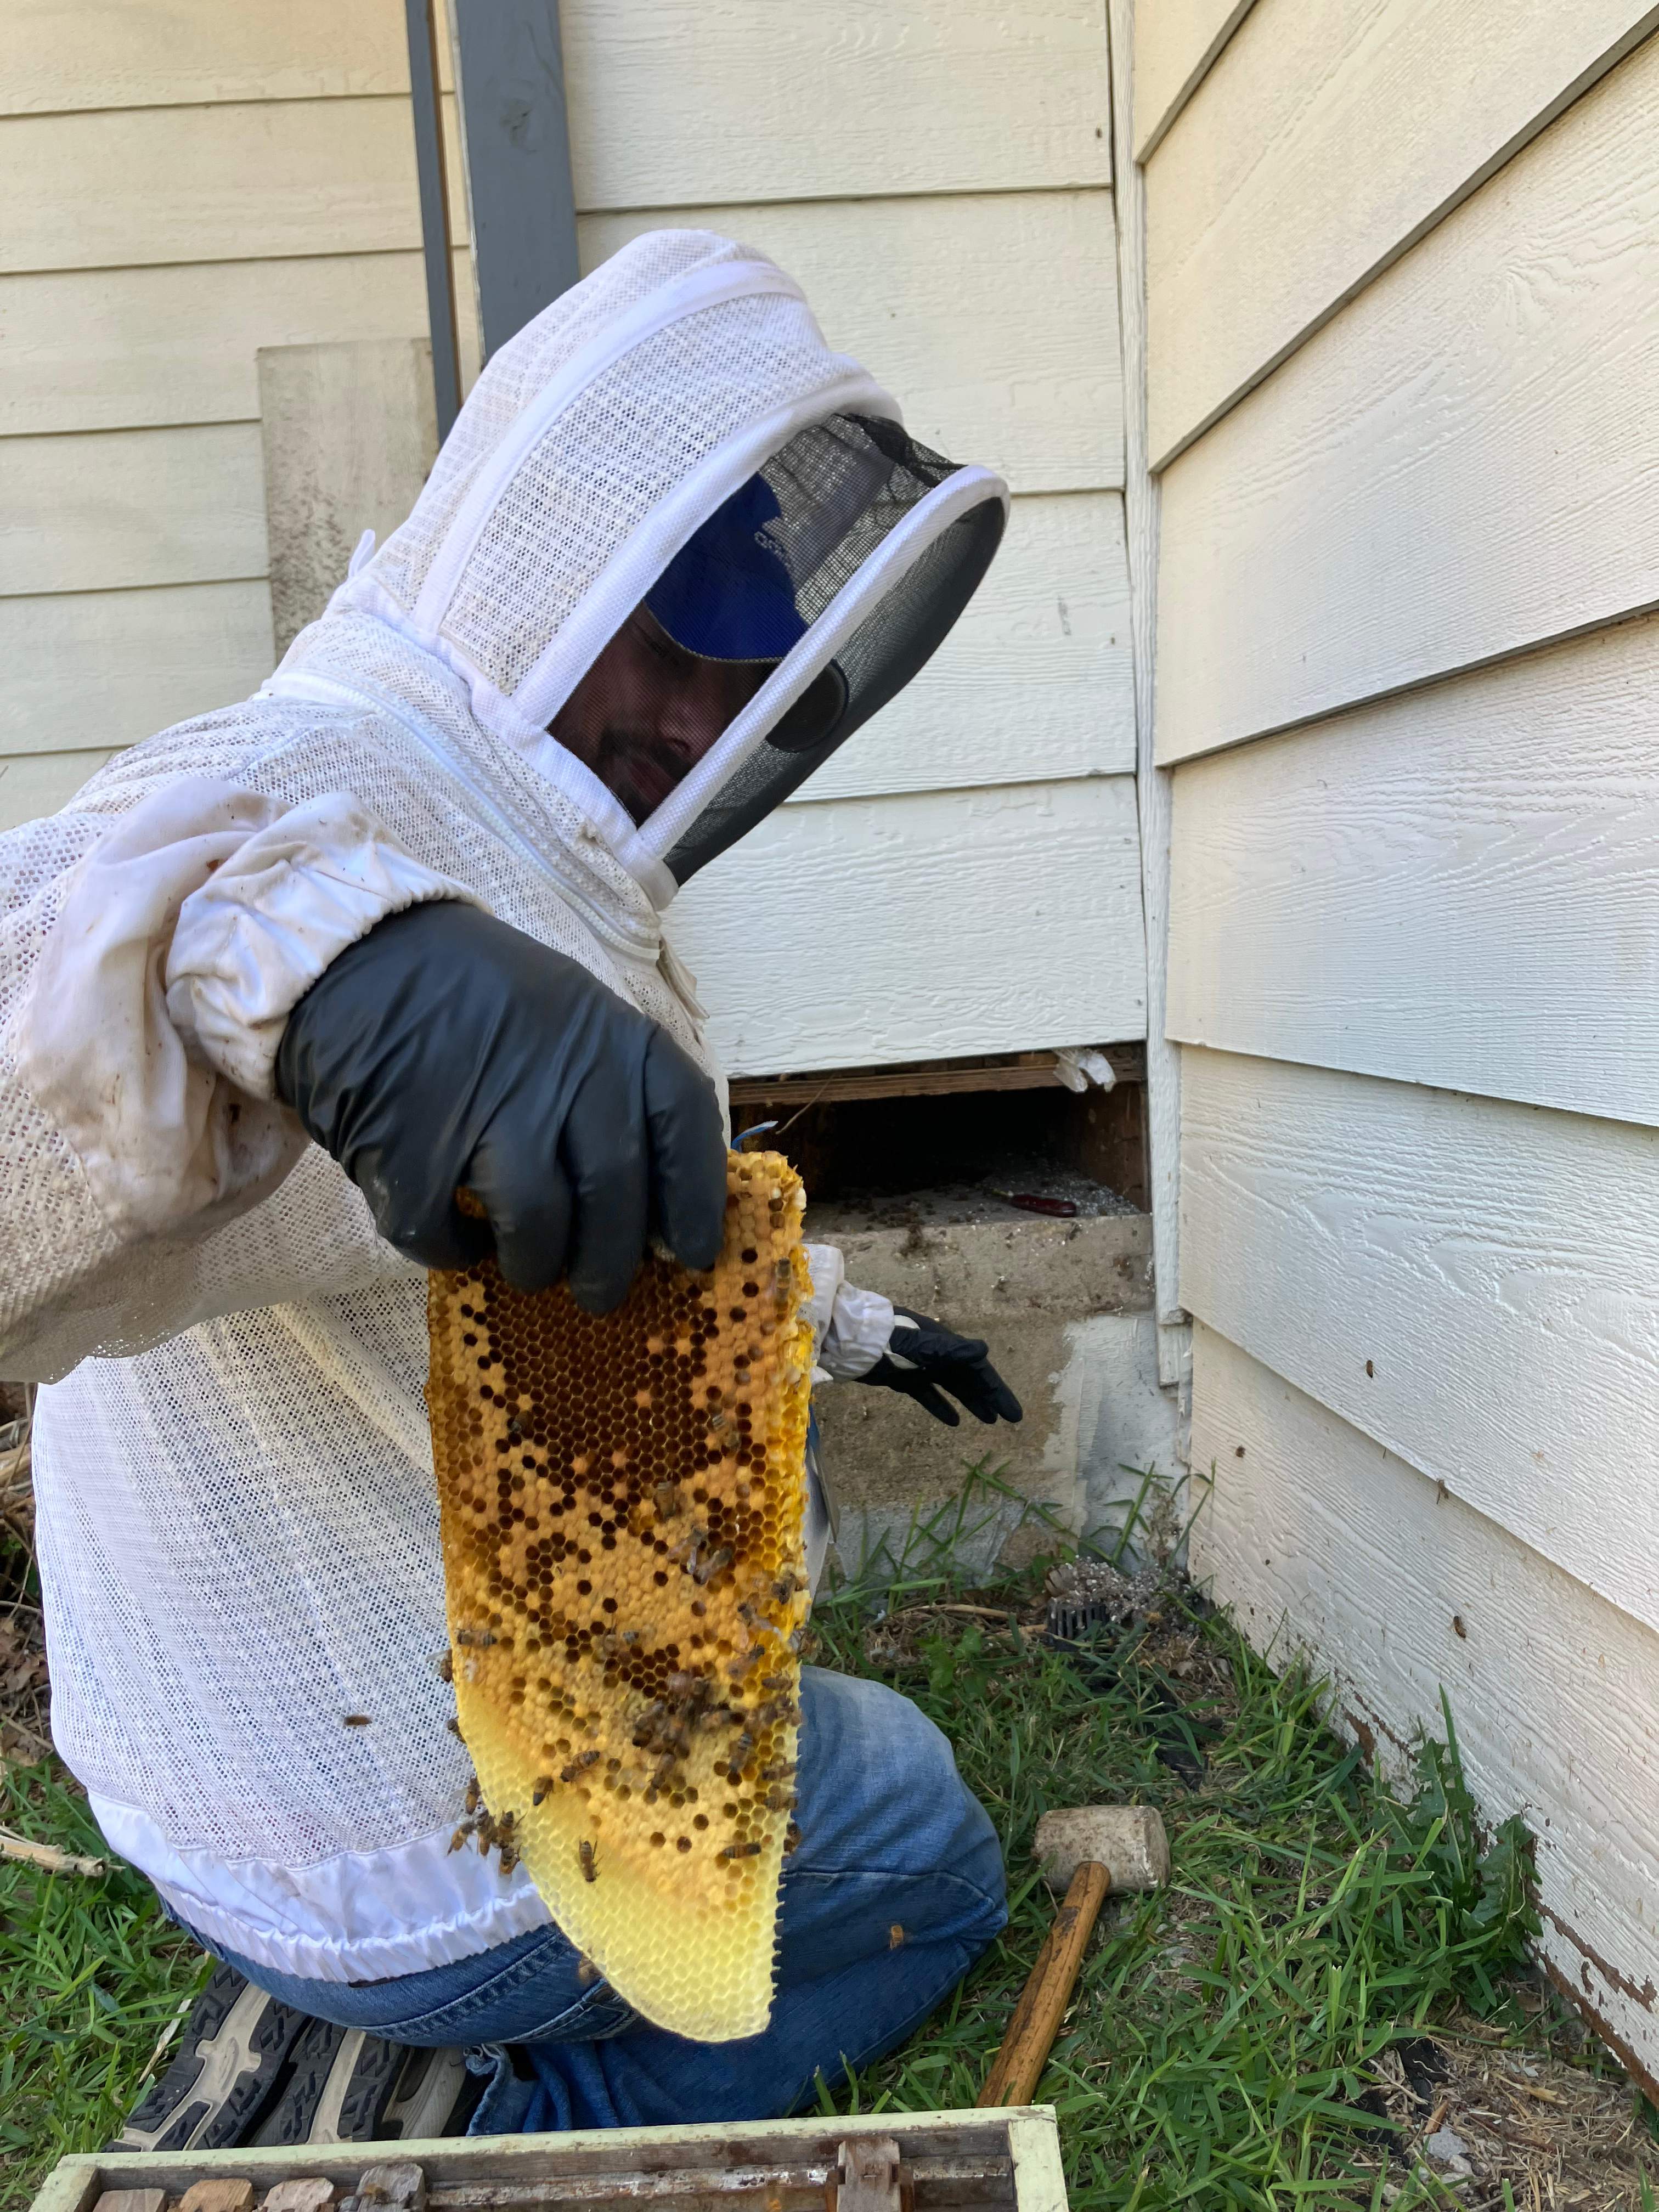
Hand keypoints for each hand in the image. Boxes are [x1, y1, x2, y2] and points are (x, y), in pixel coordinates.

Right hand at [275, 900, 725, 1309]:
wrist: (353, 956)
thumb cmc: (472, 994)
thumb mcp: (567, 1011)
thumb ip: (613, 1086)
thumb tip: (651, 1197)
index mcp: (609, 1035)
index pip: (684, 1124)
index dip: (698, 1200)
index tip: (696, 1255)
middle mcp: (560, 1073)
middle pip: (614, 1192)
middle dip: (613, 1263)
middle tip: (602, 1292)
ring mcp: (484, 1111)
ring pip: (540, 1226)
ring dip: (538, 1266)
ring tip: (530, 1270)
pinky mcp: (411, 1149)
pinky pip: (445, 1234)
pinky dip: (455, 1253)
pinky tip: (458, 1241)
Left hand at [856, 1308, 1022, 1427]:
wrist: (847, 1340)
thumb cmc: (884, 1341)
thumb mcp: (919, 1346)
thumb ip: (950, 1350)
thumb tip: (984, 1351)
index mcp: (945, 1345)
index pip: (978, 1370)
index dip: (997, 1390)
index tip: (1013, 1413)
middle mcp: (936, 1354)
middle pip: (969, 1378)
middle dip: (989, 1397)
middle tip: (1009, 1419)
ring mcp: (919, 1366)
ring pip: (951, 1386)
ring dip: (970, 1401)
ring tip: (989, 1420)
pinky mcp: (902, 1377)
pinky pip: (927, 1394)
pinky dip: (940, 1406)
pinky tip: (953, 1421)